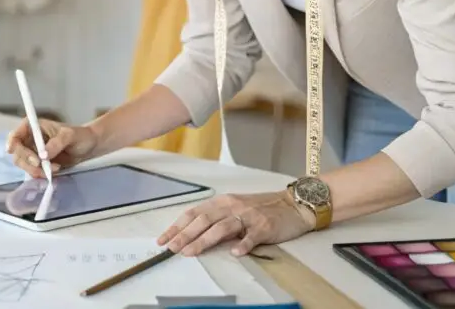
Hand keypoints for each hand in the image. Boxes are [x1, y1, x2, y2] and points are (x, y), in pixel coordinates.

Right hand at [5, 117, 97, 178]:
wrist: (88, 147)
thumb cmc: (79, 136)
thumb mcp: (70, 136)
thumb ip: (56, 143)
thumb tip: (43, 155)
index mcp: (34, 127)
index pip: (16, 134)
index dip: (12, 142)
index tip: (12, 150)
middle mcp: (30, 139)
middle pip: (17, 152)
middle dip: (27, 161)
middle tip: (41, 165)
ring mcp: (33, 153)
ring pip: (23, 164)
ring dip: (36, 169)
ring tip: (55, 168)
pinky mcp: (39, 164)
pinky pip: (32, 172)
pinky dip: (40, 174)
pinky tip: (53, 172)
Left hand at [157, 190, 315, 256]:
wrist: (292, 204)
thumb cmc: (260, 208)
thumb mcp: (234, 208)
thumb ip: (216, 219)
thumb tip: (191, 234)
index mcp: (222, 202)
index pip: (194, 213)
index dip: (177, 226)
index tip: (163, 239)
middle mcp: (232, 206)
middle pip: (204, 220)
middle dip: (185, 235)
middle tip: (172, 248)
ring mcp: (248, 216)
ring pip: (222, 227)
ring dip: (204, 240)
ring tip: (191, 252)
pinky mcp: (265, 227)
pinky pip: (252, 236)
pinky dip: (243, 244)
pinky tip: (235, 253)